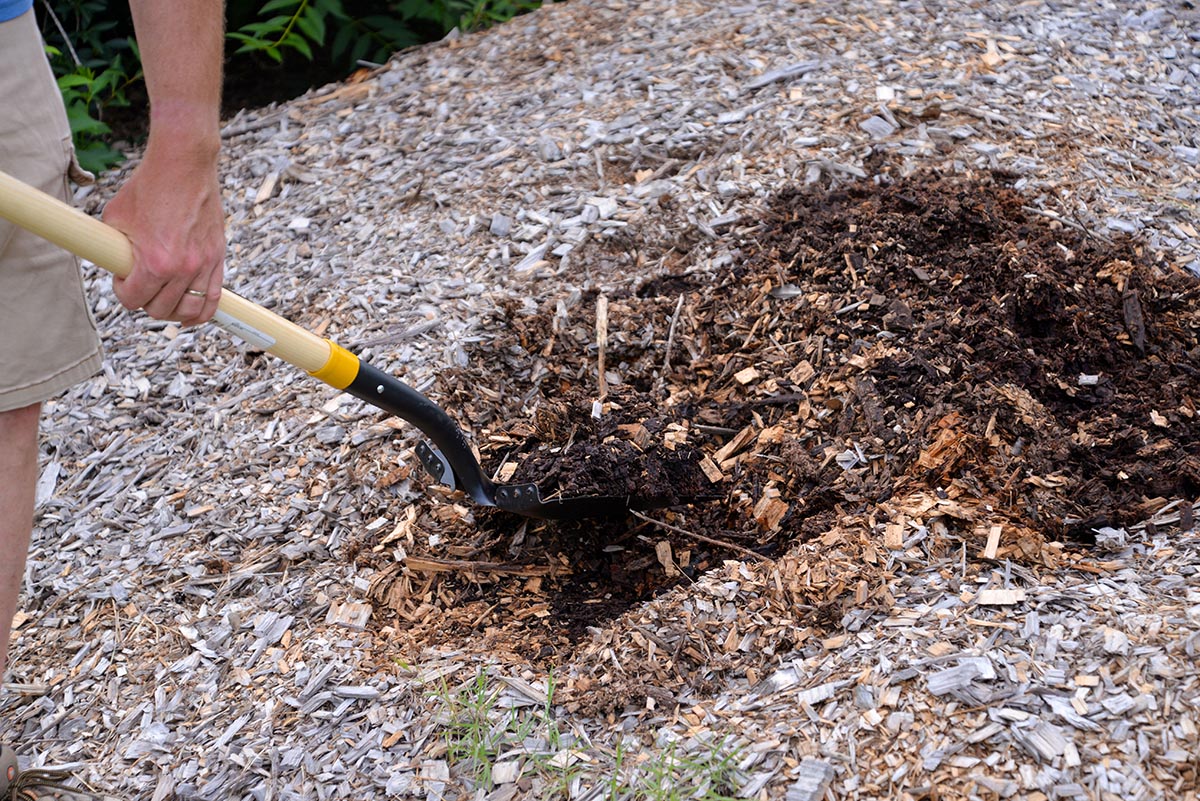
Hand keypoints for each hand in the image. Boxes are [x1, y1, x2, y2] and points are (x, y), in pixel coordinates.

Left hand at [102, 143, 224, 325]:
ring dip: (173, 311)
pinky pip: (213, 299)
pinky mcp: (217, 258)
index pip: (134, 300)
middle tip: (140, 284)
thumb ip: (115, 248)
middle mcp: (182, 268)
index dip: (122, 292)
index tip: (122, 280)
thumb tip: (113, 265)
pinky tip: (191, 313)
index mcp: (155, 262)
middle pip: (161, 310)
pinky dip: (202, 311)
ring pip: (189, 310)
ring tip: (164, 299)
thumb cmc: (149, 186)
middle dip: (146, 301)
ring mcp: (203, 264)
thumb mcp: (117, 217)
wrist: (184, 165)